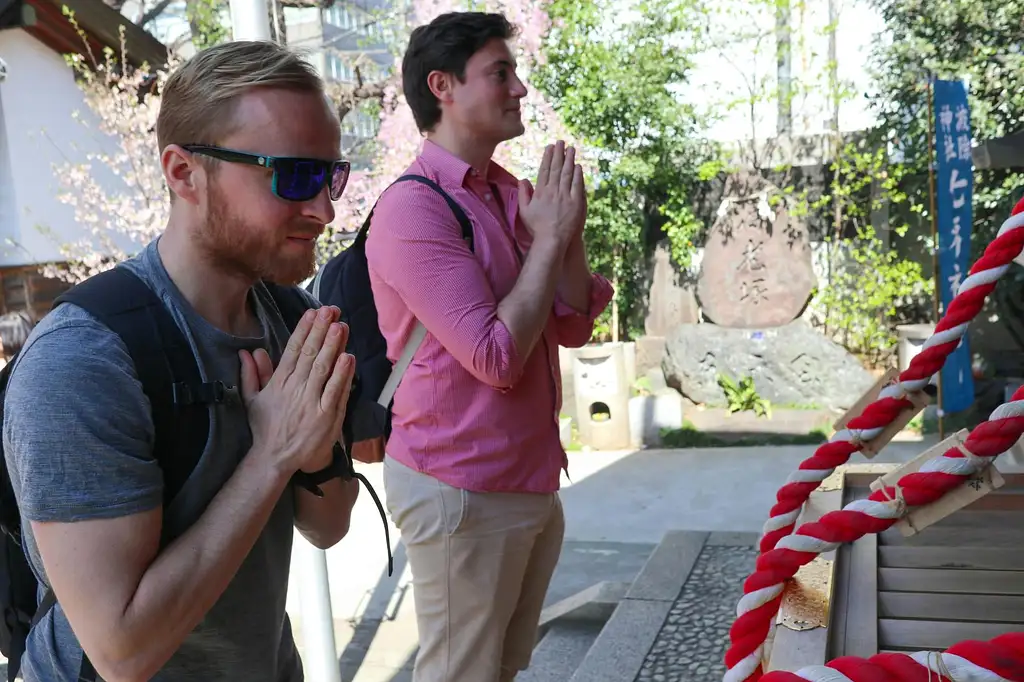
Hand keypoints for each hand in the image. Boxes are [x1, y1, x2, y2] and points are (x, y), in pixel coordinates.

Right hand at [239, 306, 354, 474]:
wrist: (274, 459)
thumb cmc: (266, 428)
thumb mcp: (253, 400)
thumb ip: (252, 374)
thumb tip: (247, 351)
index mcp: (278, 383)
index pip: (292, 350)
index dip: (303, 330)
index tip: (312, 312)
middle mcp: (295, 389)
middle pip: (309, 354)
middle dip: (320, 331)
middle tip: (331, 310)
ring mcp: (311, 402)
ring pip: (323, 369)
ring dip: (332, 346)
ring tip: (341, 326)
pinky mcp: (326, 416)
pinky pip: (335, 391)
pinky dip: (342, 375)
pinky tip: (348, 357)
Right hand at [518, 140, 585, 247]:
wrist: (551, 240)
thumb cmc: (537, 227)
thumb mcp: (524, 211)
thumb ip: (523, 194)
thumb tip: (522, 179)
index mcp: (540, 192)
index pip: (544, 170)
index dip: (547, 157)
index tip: (549, 147)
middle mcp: (553, 191)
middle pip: (556, 168)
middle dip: (559, 154)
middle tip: (561, 142)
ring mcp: (565, 196)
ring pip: (567, 174)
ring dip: (569, 160)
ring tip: (571, 149)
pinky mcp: (575, 203)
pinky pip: (577, 185)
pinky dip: (577, 175)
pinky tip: (578, 166)